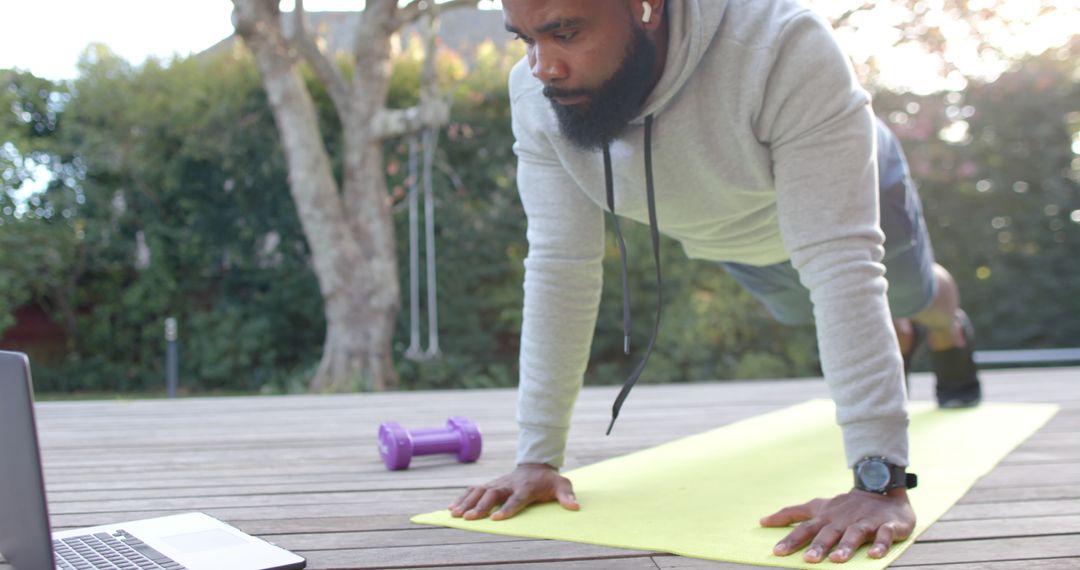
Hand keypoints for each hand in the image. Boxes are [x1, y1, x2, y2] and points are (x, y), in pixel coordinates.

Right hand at [448, 463, 579, 520]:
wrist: (536, 465)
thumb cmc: (549, 480)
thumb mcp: (562, 485)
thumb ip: (567, 495)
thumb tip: (575, 507)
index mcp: (526, 487)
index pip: (516, 499)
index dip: (507, 509)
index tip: (496, 519)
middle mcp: (508, 484)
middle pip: (492, 494)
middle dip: (480, 506)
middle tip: (469, 518)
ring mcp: (497, 483)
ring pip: (479, 490)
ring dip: (466, 502)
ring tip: (454, 514)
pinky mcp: (490, 484)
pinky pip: (473, 490)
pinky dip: (462, 498)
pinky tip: (451, 508)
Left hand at [760, 488, 915, 562]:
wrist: (881, 488)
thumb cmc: (844, 506)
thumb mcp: (817, 507)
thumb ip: (792, 514)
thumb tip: (762, 521)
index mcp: (826, 518)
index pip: (805, 530)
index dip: (791, 540)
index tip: (777, 552)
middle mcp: (843, 521)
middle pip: (829, 534)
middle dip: (818, 546)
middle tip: (808, 560)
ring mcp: (865, 522)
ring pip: (855, 535)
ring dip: (846, 547)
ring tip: (837, 559)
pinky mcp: (887, 525)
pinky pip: (884, 535)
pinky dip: (880, 544)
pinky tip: (874, 556)